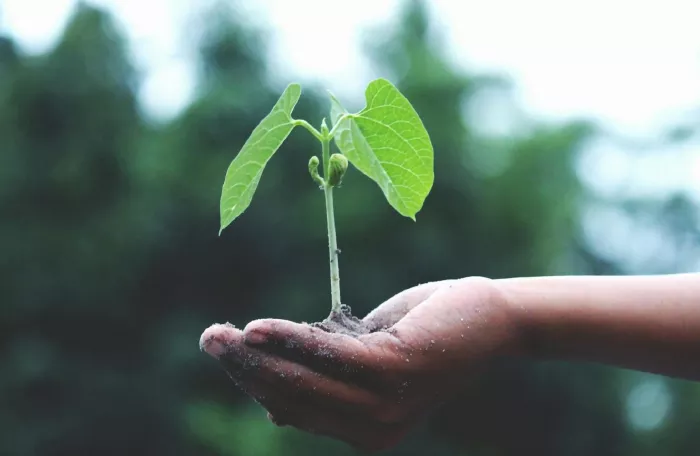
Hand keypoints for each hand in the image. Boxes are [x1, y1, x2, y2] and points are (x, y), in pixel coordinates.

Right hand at [200, 276, 519, 451]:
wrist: (488, 319)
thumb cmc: (424, 334)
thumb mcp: (367, 360)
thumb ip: (326, 380)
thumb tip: (272, 408)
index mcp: (363, 431)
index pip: (294, 409)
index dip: (254, 382)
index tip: (224, 352)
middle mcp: (372, 430)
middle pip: (291, 398)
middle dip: (244, 369)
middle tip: (208, 339)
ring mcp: (385, 406)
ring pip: (303, 381)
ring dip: (256, 356)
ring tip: (220, 334)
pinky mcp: (394, 372)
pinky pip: (328, 355)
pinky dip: (291, 340)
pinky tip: (258, 328)